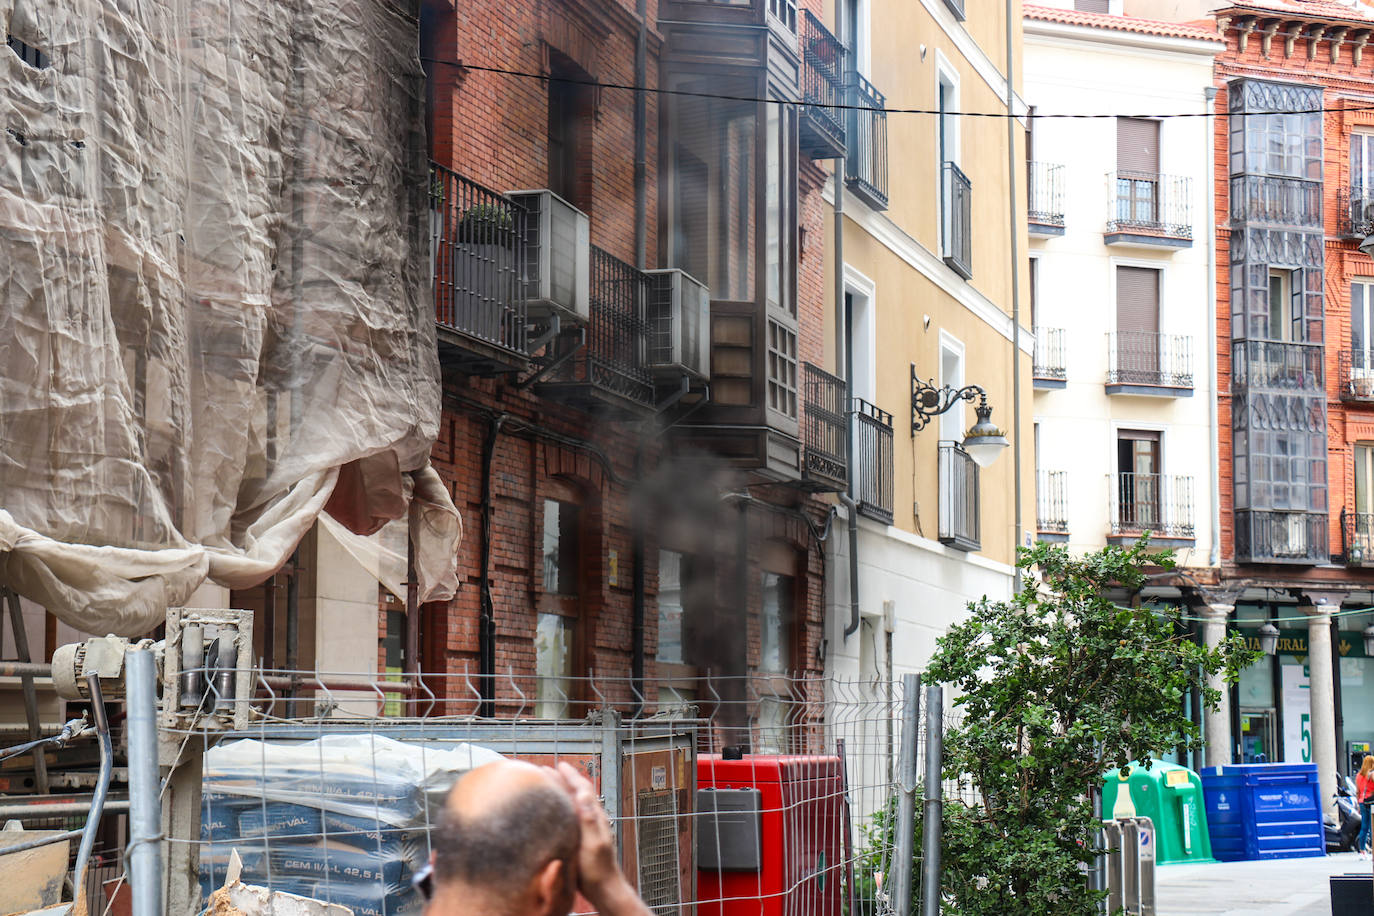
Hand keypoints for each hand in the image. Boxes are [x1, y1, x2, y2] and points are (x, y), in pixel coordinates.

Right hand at [552, 763, 651, 915]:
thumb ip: (590, 818)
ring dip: (563, 792)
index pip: (583, 789)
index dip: (572, 776)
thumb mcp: (593, 842)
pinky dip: (563, 807)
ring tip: (549, 785)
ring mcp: (588, 829)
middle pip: (578, 793)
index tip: (560, 765)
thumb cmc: (599, 869)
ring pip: (574, 804)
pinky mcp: (582, 839)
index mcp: (595, 817)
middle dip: (564, 780)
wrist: (604, 889)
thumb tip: (584, 793)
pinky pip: (571, 816)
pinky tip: (555, 813)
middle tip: (548, 770)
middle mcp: (592, 820)